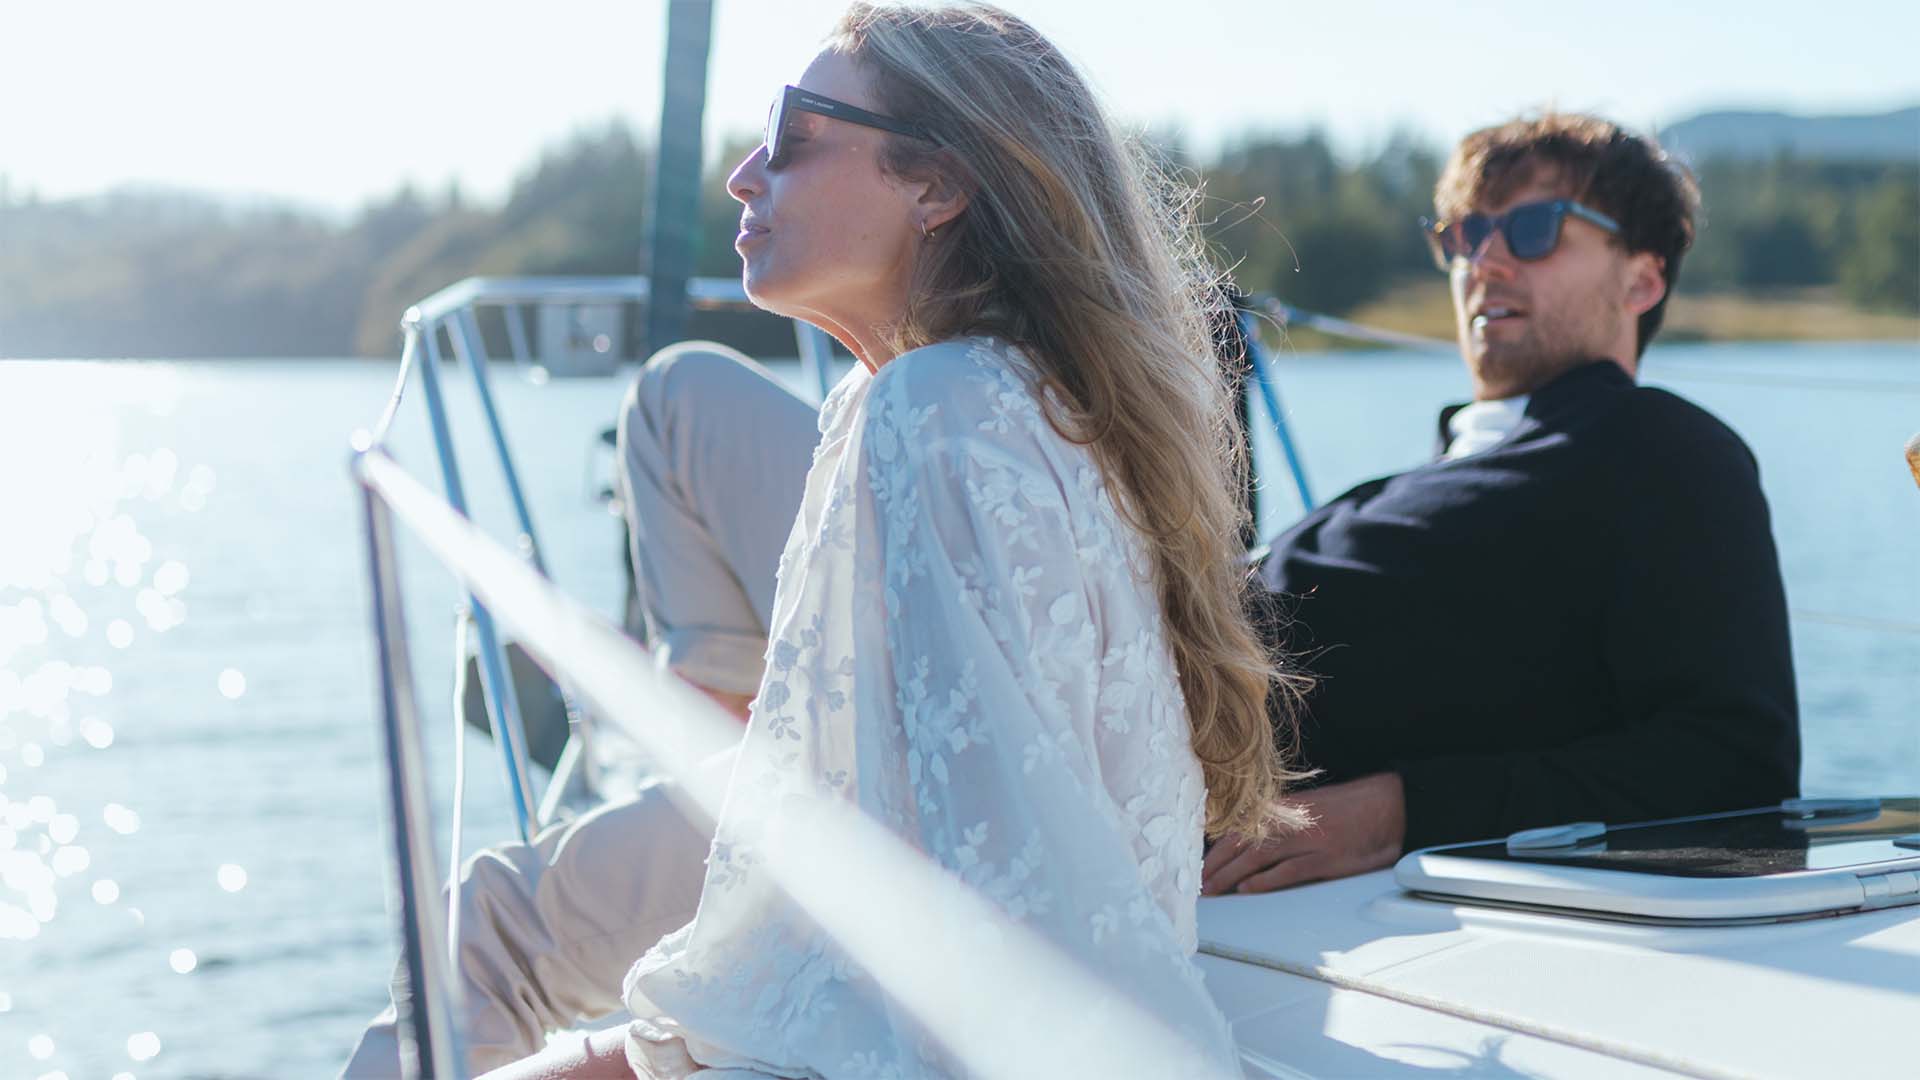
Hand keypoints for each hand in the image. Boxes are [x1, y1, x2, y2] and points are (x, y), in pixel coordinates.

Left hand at [1200, 772, 1406, 894]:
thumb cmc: (1348, 811)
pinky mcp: (1326, 859)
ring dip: (1231, 876)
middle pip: (1242, 844)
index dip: (1216, 850)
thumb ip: (1280, 824)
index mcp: (1284, 810)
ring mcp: (1308, 841)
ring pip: (1258, 858)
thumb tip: (1249, 842)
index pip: (1239, 829)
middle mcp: (1291, 823)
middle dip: (1216, 866)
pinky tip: (1248, 889)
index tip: (1199, 867)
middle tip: (1197, 885)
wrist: (1388, 806)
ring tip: (1213, 891)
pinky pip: (1289, 871)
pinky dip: (1266, 880)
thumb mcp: (1308, 811)